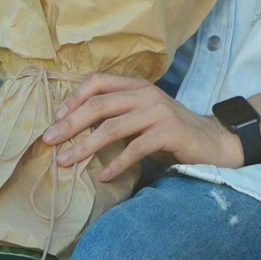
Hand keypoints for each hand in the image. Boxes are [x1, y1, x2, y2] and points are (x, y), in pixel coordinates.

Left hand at [41, 74, 244, 181]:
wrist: (211, 142)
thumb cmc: (170, 132)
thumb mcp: (142, 116)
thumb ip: (117, 115)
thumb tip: (76, 128)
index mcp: (136, 86)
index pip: (98, 82)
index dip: (74, 98)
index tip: (56, 119)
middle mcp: (145, 94)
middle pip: (99, 105)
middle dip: (70, 124)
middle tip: (49, 142)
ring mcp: (157, 111)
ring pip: (112, 127)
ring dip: (85, 146)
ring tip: (66, 162)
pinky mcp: (168, 132)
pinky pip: (135, 149)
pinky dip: (116, 164)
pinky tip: (103, 177)